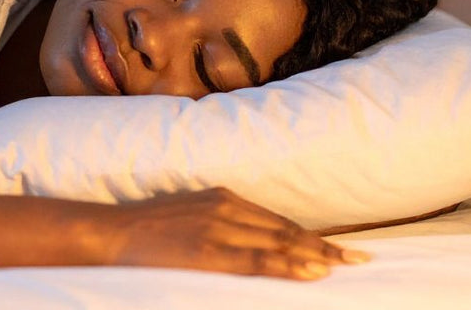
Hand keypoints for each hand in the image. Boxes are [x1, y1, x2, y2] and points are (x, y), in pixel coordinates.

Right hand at [101, 187, 370, 279]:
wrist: (109, 232)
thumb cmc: (145, 230)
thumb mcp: (187, 215)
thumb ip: (218, 223)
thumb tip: (249, 241)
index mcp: (222, 198)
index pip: (278, 222)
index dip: (312, 238)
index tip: (341, 250)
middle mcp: (226, 209)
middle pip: (286, 232)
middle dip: (325, 247)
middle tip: (361, 259)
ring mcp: (218, 228)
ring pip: (278, 244)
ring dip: (315, 257)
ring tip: (346, 267)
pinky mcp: (207, 250)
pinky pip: (256, 260)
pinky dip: (287, 266)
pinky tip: (312, 272)